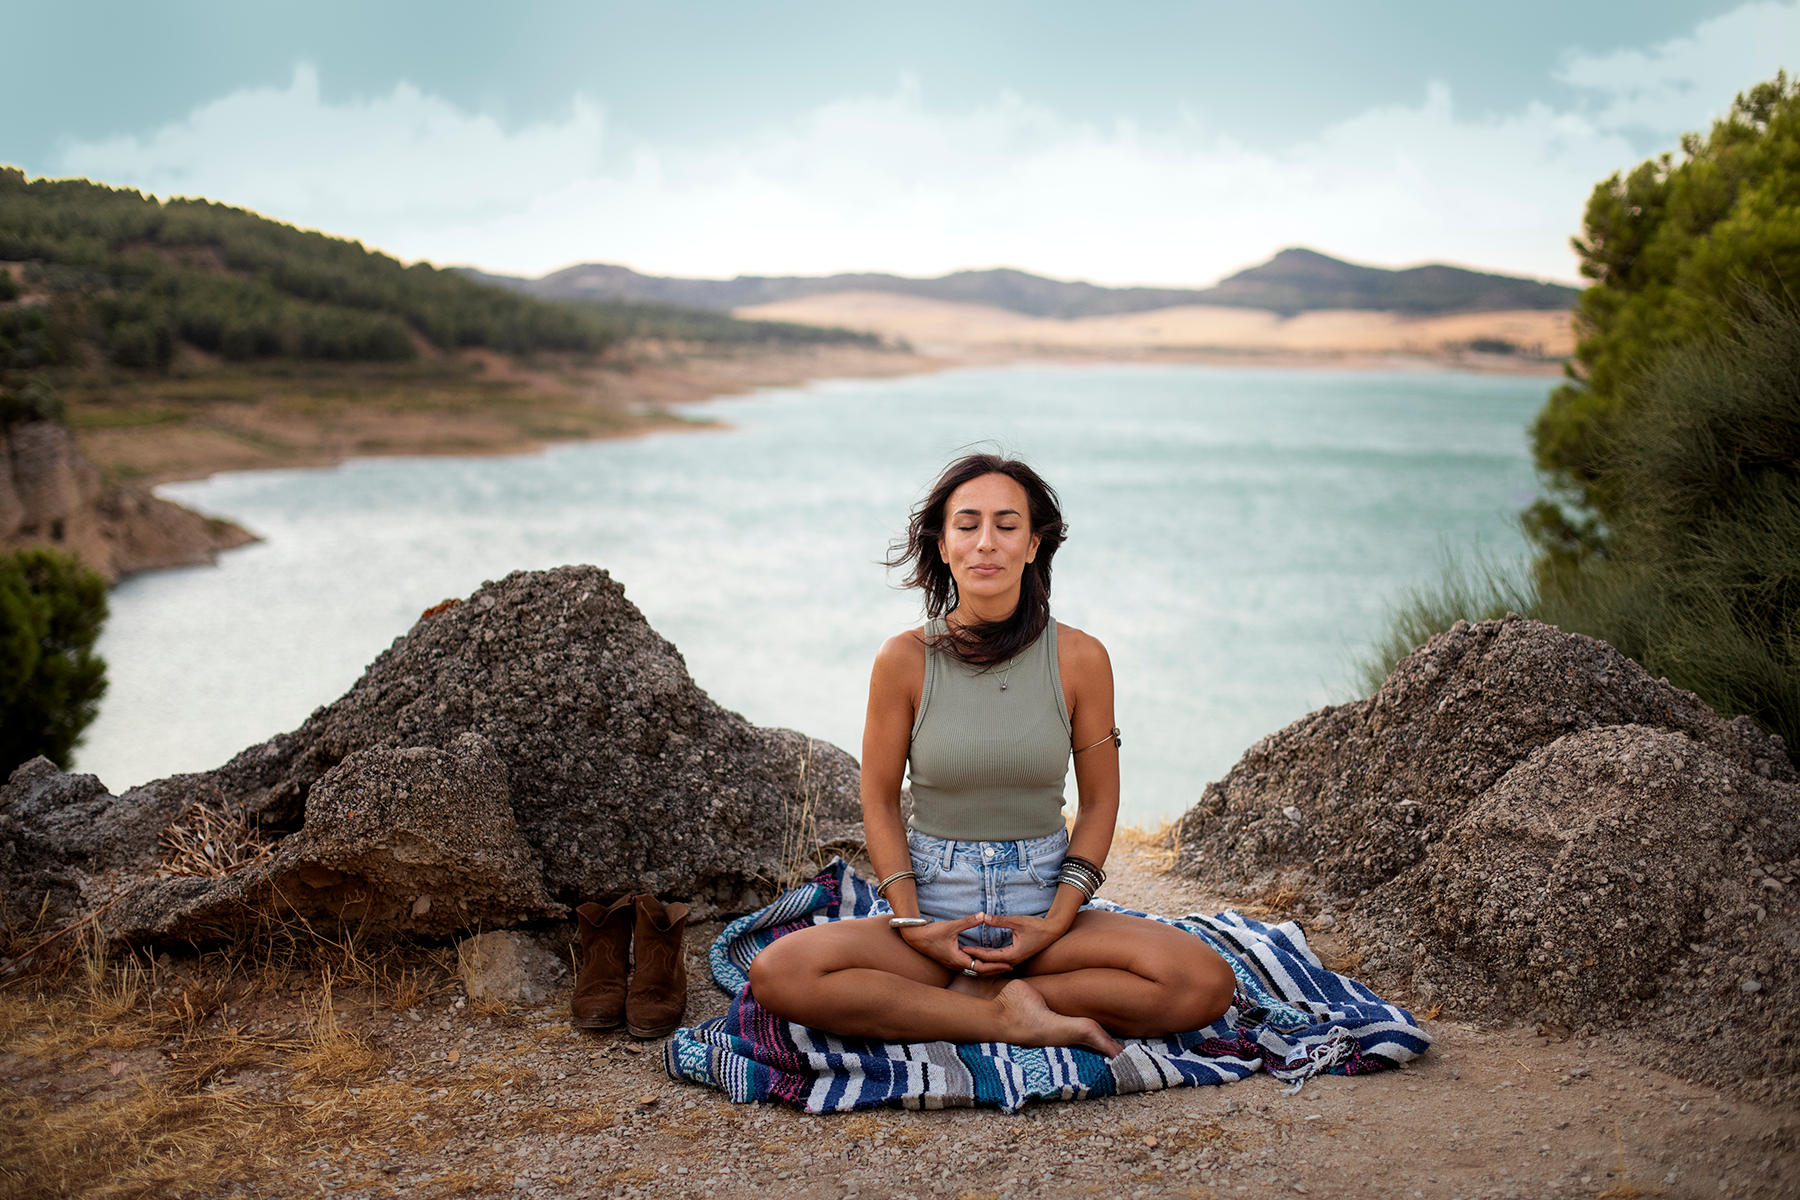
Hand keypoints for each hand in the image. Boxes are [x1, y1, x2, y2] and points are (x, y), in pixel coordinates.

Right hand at [897, 914, 1012, 976]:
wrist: (914, 937)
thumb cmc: (931, 933)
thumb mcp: (951, 926)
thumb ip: (968, 921)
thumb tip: (983, 915)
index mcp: (958, 959)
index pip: (982, 967)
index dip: (997, 966)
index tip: (1009, 964)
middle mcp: (957, 964)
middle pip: (980, 971)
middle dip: (995, 969)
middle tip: (1010, 967)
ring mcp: (953, 963)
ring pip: (974, 970)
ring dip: (988, 967)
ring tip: (1001, 965)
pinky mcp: (951, 959)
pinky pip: (968, 966)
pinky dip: (979, 964)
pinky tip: (984, 959)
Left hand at [963, 913, 1070, 969]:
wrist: (1053, 931)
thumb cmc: (1036, 926)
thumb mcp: (1017, 921)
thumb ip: (1000, 920)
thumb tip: (983, 916)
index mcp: (1012, 955)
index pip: (988, 956)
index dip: (974, 952)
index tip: (962, 949)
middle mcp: (1013, 960)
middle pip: (989, 962)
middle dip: (975, 957)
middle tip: (960, 952)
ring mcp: (1015, 960)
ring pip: (994, 962)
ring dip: (982, 958)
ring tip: (968, 954)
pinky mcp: (1017, 956)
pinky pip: (999, 959)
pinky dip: (989, 957)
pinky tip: (981, 952)